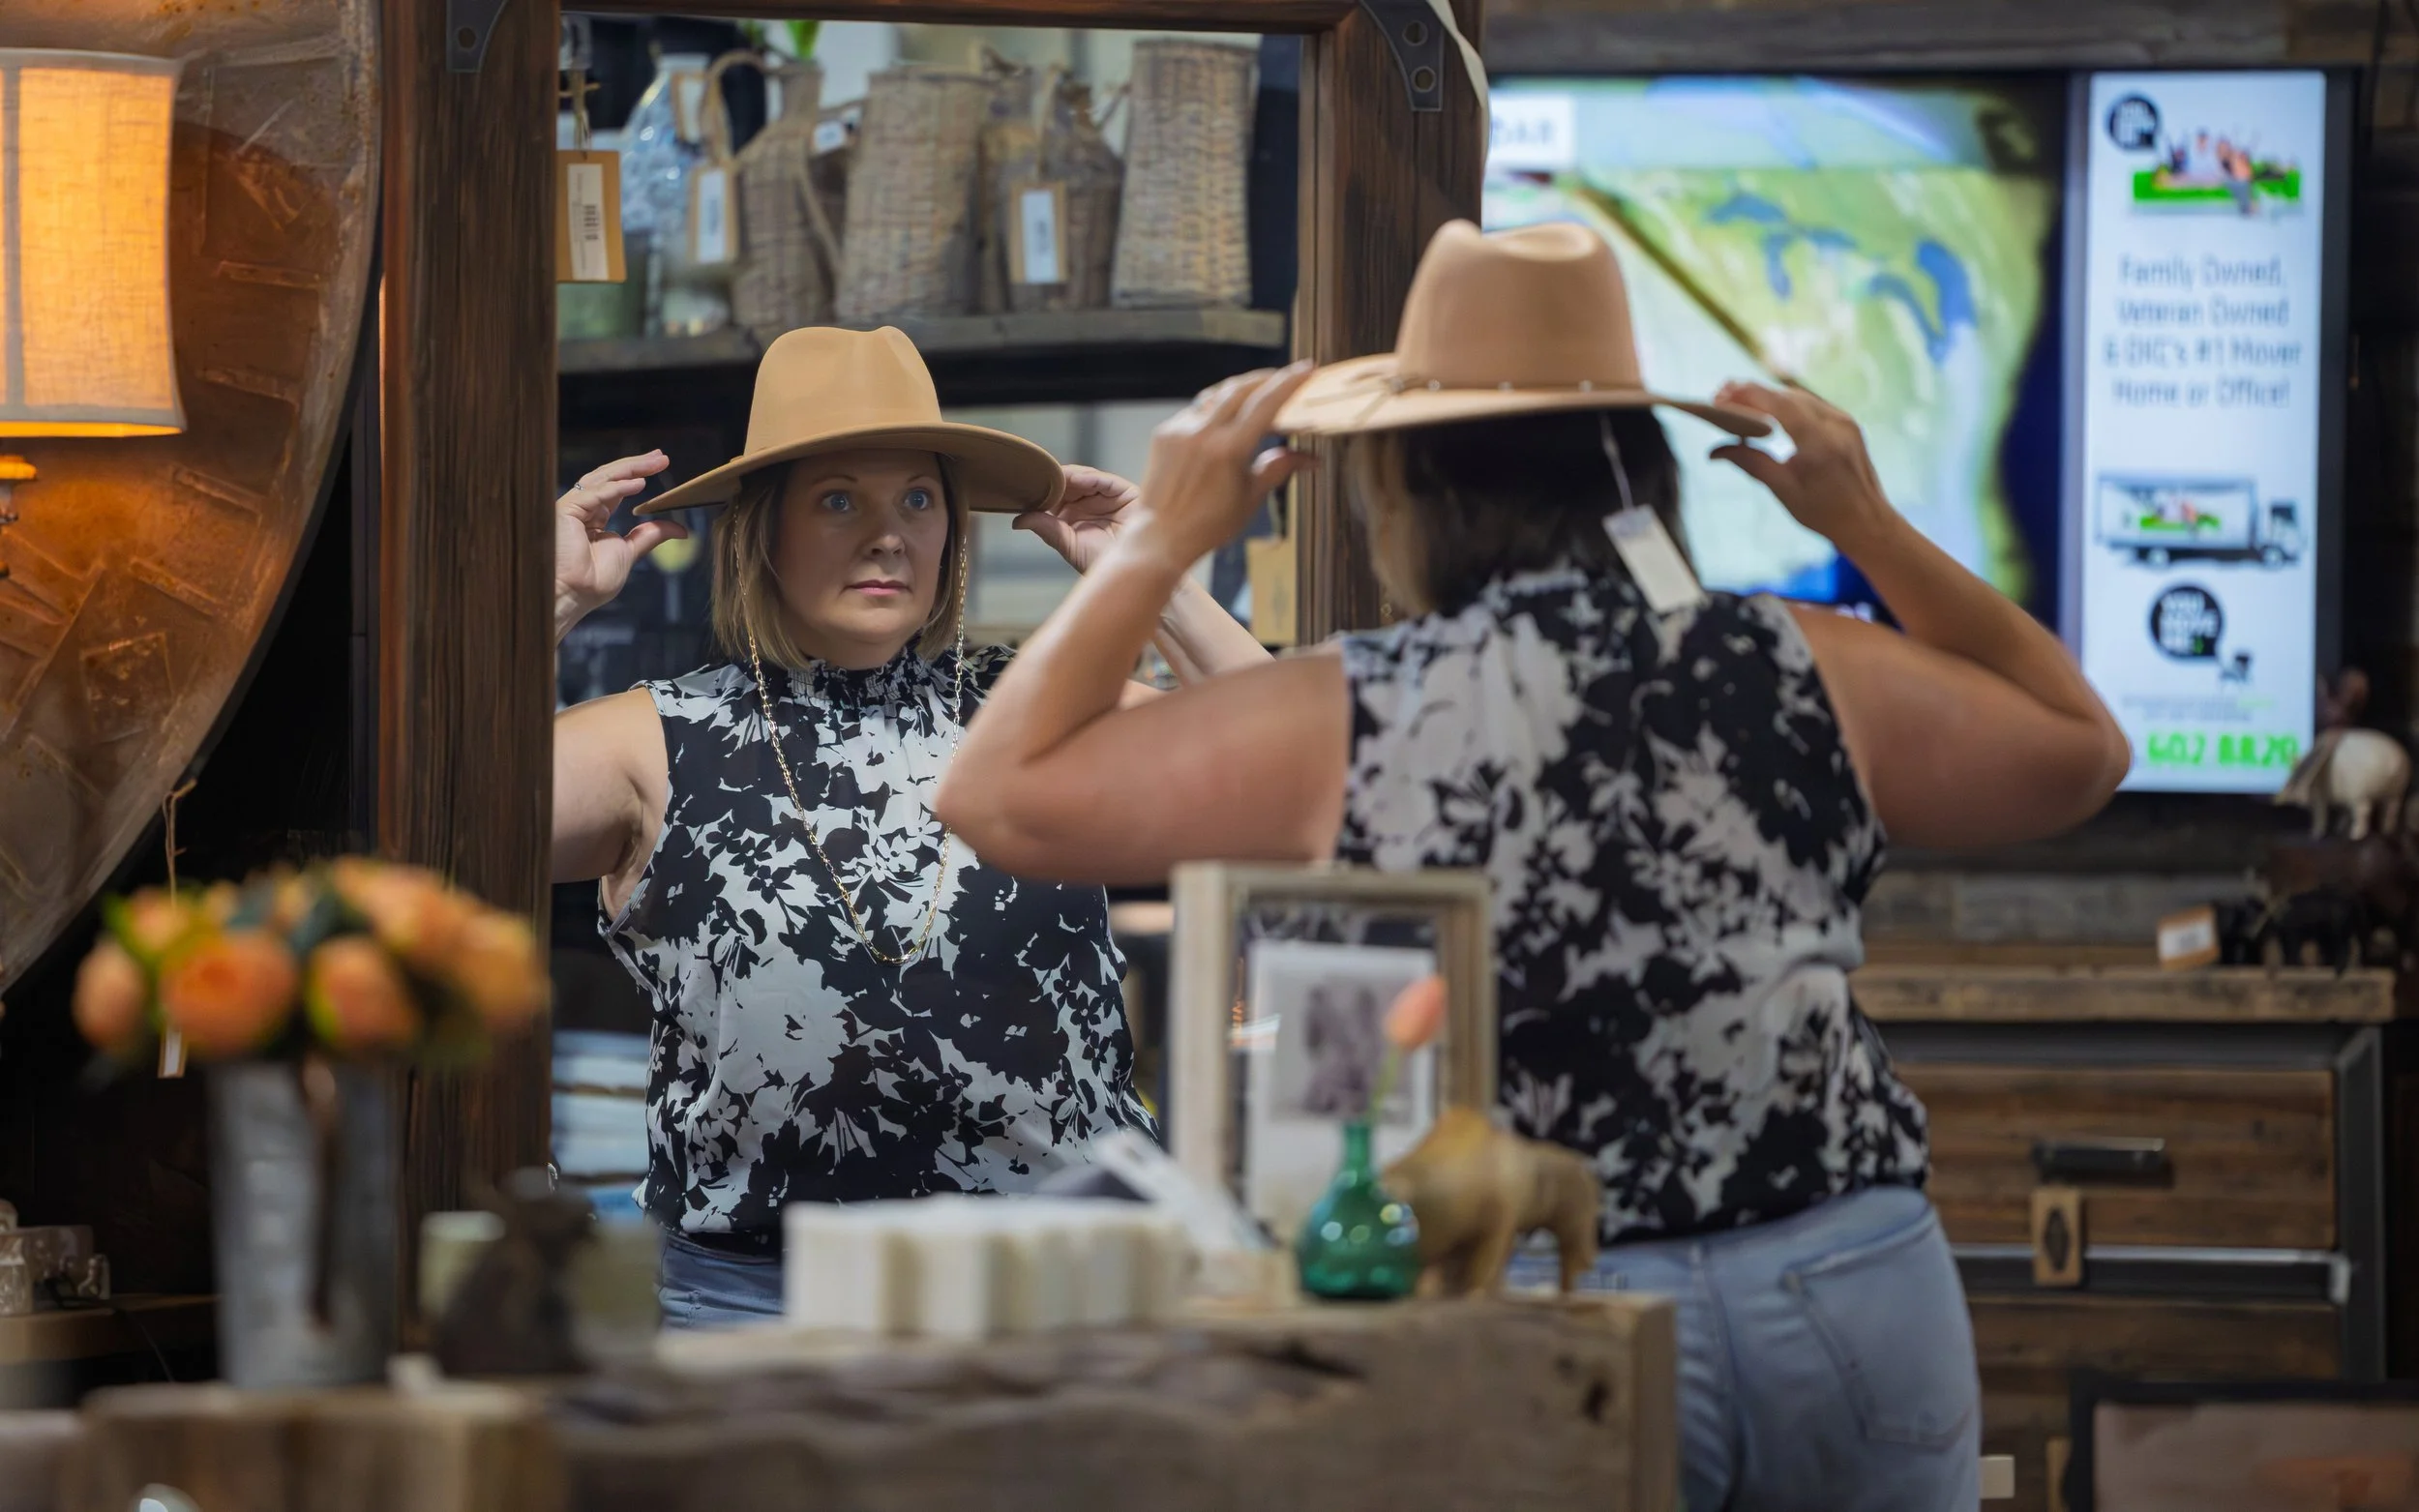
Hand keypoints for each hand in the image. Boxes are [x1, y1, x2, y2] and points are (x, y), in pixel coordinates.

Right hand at [556, 451, 687, 638]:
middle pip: (610, 478)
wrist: (573, 596)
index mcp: (594, 518)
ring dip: (629, 469)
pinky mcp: (565, 510)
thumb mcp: (630, 552)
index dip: (637, 474)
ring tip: (654, 462)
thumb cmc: (592, 581)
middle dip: (636, 465)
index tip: (659, 463)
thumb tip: (680, 529)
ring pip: (601, 479)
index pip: (617, 488)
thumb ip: (650, 536)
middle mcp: (582, 509)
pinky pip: (594, 494)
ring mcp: (572, 508)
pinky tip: (639, 483)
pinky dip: (617, 487)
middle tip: (660, 456)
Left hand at [1016, 465, 1139, 573]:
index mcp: (1077, 516)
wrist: (1132, 573)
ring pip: (1085, 478)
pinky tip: (1075, 480)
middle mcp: (1092, 503)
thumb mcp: (1068, 545)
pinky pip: (1105, 480)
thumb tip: (1017, 521)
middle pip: (1070, 484)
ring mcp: (1108, 497)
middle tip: (1038, 478)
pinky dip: (1089, 478)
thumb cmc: (1102, 564)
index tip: (1027, 488)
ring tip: (1055, 478)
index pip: (1058, 496)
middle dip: (1055, 481)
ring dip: (1069, 476)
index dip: (1044, 491)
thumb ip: (1046, 529)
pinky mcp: (1125, 493)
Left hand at [1124, 365, 1317, 569]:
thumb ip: (1279, 468)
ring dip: (1239, 390)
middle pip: (1241, 388)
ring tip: (1256, 394)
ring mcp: (1180, 430)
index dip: (1289, 382)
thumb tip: (1311, 458)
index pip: (1266, 403)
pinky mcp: (1164, 434)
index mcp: (1229, 448)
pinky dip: (1213, 410)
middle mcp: (1203, 432)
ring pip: (1216, 395)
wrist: (1161, 536)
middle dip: (1266, 378)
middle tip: (1284, 378)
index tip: (1307, 369)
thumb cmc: (1209, 524)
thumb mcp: (1251, 497)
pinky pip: (1195, 412)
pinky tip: (1223, 420)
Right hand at [1708, 382, 1897, 549]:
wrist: (1867, 521)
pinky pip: (1811, 405)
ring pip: (1799, 397)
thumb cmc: (1823, 513)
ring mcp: (1844, 421)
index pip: (1778, 405)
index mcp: (1819, 443)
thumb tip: (1714, 451)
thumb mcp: (1783, 490)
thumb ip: (1751, 463)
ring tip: (1739, 400)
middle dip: (1753, 393)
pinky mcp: (1847, 423)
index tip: (1720, 396)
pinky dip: (1786, 404)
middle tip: (1722, 396)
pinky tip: (1767, 411)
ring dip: (1768, 396)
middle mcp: (1835, 424)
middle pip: (1787, 396)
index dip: (1747, 395)